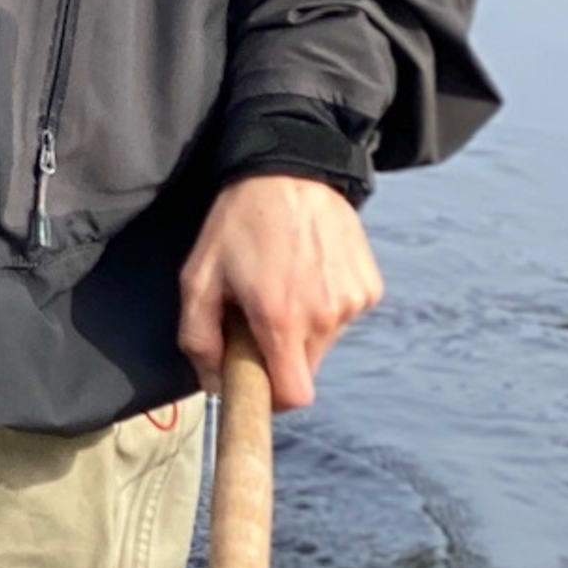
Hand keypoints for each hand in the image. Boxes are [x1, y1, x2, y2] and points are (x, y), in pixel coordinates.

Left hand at [176, 173, 382, 413]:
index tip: (256, 379)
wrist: (293, 170)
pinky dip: (324, 306)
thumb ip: (198, 338)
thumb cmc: (238, 224)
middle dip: (280, 355)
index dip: (273, 397)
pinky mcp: (370, 287)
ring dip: (302, 329)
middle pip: (305, 370)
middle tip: (257, 314)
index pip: (294, 396)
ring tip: (284, 283)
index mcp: (281, 319)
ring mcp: (353, 302)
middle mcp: (325, 316)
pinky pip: (343, 317)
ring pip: (324, 343)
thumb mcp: (198, 277)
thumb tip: (214, 383)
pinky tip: (307, 271)